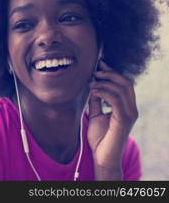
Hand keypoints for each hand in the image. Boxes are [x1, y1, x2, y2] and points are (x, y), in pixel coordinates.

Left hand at [87, 60, 137, 179]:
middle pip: (126, 83)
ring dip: (105, 82)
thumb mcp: (95, 115)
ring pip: (122, 89)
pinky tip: (93, 90)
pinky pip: (116, 100)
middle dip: (111, 73)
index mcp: (127, 107)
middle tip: (96, 70)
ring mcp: (129, 115)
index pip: (125, 84)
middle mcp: (131, 110)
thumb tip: (93, 86)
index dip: (113, 72)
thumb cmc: (99, 138)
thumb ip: (96, 101)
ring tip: (92, 81)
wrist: (102, 157)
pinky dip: (104, 92)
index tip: (100, 65)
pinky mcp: (123, 121)